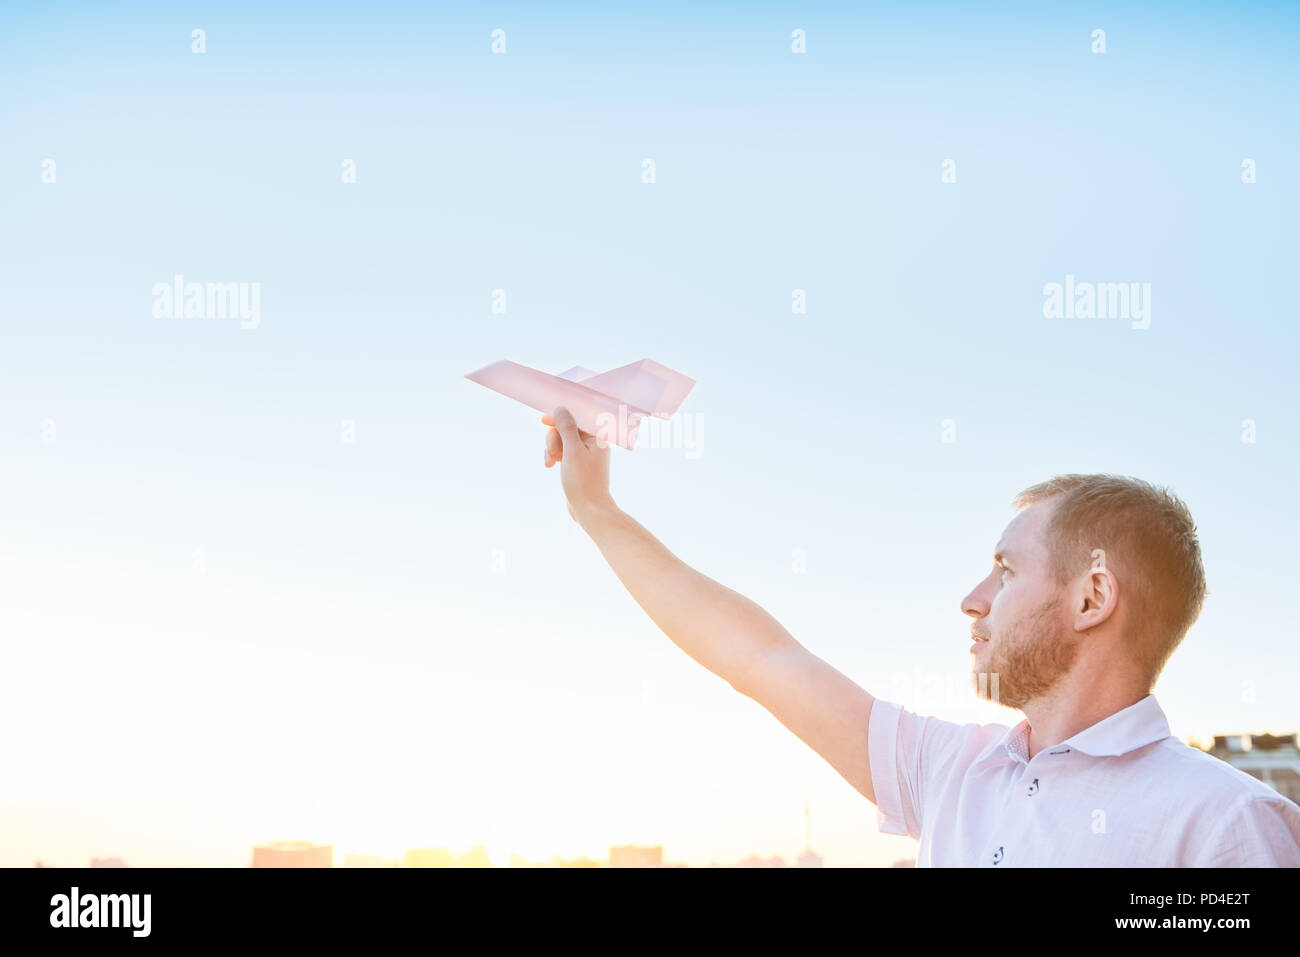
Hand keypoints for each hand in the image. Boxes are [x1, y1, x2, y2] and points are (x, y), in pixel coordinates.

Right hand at [542, 406, 614, 521]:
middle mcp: (593, 443)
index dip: (560, 418)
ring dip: (552, 449)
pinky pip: (562, 453)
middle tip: (552, 452)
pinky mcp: (577, 465)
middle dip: (554, 439)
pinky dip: (554, 457)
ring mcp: (585, 455)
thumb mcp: (572, 451)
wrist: (589, 510)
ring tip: (550, 462)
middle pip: (566, 429)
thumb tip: (560, 409)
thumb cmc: (583, 480)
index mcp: (597, 437)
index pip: (577, 418)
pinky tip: (549, 466)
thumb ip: (566, 428)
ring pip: (561, 442)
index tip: (544, 420)